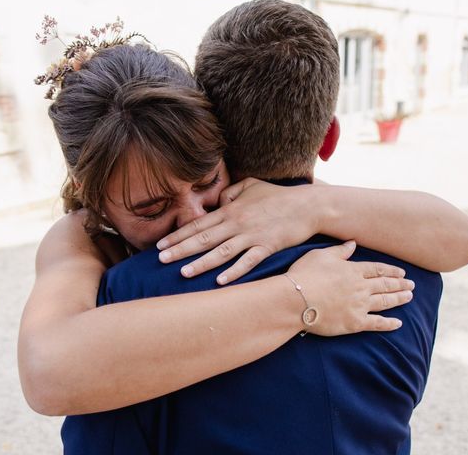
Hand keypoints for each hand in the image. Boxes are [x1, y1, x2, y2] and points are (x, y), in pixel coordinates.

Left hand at [157, 178, 319, 283]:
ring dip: (201, 263)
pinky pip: (248, 262)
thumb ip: (231, 192)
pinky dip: (234, 272)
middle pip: (203, 238)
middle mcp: (237, 223)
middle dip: (180, 249)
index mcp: (230, 210)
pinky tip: (220, 282)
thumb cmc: (279, 196)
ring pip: (221, 252)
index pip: (198, 224)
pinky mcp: (268, 247)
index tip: (160, 244)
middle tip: (160, 259)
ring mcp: (252, 235)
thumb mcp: (252, 185)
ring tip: (183, 273)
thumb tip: (219, 202)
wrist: (308, 205)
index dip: (178, 235)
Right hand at [286, 241, 413, 334]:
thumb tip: (353, 243)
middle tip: (412, 285)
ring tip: (410, 297)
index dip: (391, 270)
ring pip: (385, 302)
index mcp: (354, 270)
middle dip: (400, 284)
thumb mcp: (321, 255)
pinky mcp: (355, 322)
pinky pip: (377, 323)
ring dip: (399, 299)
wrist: (296, 299)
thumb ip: (340, 251)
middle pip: (385, 285)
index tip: (402, 272)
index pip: (378, 269)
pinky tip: (398, 323)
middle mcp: (361, 287)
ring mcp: (360, 305)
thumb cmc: (305, 274)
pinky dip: (389, 323)